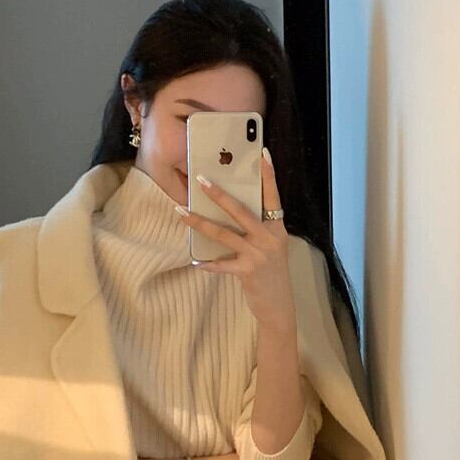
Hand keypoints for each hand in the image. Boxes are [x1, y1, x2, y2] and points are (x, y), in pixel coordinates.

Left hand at [176, 148, 294, 329]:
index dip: (269, 175)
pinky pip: (221, 264)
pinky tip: (195, 262)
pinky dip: (208, 264)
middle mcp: (269, 238)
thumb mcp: (272, 247)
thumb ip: (258, 229)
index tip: (262, 153)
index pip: (273, 196)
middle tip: (200, 179)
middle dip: (219, 194)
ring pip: (224, 234)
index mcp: (277, 228)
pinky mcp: (247, 271)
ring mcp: (258, 254)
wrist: (279, 305)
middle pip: (240, 210)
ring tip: (181, 212)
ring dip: (199, 222)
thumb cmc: (272, 273)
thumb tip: (231, 211)